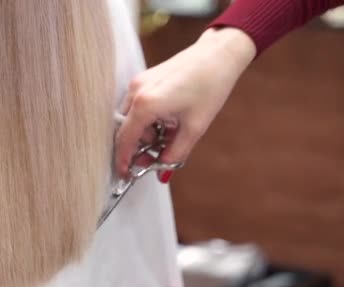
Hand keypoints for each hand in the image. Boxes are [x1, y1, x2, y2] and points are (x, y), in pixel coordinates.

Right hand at [115, 27, 255, 180]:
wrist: (219, 55)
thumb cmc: (210, 86)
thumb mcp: (194, 127)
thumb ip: (175, 153)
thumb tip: (162, 172)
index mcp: (146, 104)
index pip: (125, 139)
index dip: (124, 160)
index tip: (126, 173)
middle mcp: (136, 91)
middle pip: (127, 130)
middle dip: (140, 146)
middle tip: (158, 156)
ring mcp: (139, 82)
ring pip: (132, 118)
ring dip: (145, 132)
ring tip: (170, 133)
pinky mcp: (145, 78)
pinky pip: (137, 105)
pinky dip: (147, 118)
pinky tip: (167, 120)